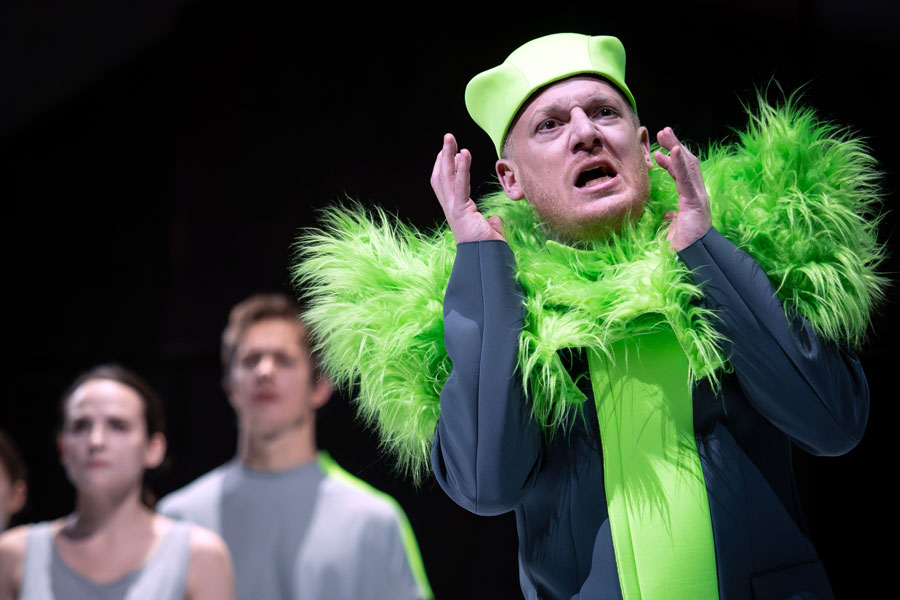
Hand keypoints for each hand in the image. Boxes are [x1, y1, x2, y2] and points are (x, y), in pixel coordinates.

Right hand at [431, 133, 504, 243]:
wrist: (487, 260)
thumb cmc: (488, 249)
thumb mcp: (491, 232)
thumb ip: (491, 223)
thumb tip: (495, 220)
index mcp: (457, 211)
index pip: (446, 185)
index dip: (445, 167)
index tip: (451, 152)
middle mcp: (450, 208)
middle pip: (441, 177)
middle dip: (444, 155)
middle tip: (447, 137)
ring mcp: (452, 209)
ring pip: (445, 177)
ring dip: (447, 155)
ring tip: (450, 138)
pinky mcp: (459, 210)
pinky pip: (459, 186)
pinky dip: (461, 169)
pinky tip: (464, 154)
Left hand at [653, 127, 711, 250]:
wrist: (695, 258)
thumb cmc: (686, 247)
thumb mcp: (675, 229)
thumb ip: (673, 219)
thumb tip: (668, 215)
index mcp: (691, 199)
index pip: (681, 175)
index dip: (671, 162)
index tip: (659, 153)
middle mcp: (697, 194)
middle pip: (686, 164)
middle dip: (675, 146)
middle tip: (662, 132)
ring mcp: (698, 196)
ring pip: (687, 166)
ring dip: (676, 147)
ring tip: (665, 133)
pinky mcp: (695, 201)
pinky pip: (686, 178)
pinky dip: (680, 163)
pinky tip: (673, 149)